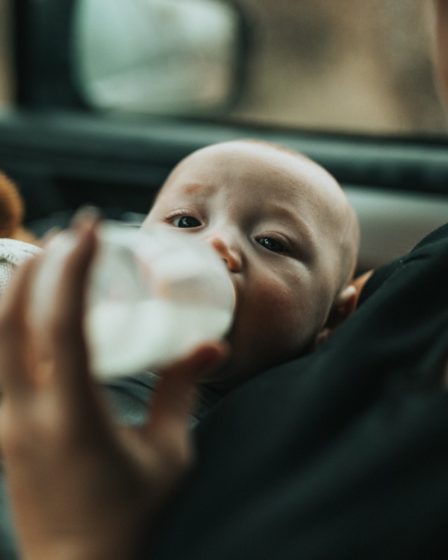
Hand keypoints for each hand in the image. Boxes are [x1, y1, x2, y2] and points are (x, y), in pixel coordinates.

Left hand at [0, 218, 226, 559]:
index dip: (73, 269)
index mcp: (72, 418)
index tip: (90, 229)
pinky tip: (26, 313)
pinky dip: (7, 326)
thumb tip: (210, 345)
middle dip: (37, 267)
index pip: (60, 325)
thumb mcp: (168, 454)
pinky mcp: (0, 432)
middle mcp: (25, 416)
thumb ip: (182, 391)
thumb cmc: (133, 519)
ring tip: (45, 263)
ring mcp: (4, 425)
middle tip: (69, 237)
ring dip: (14, 292)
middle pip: (9, 320)